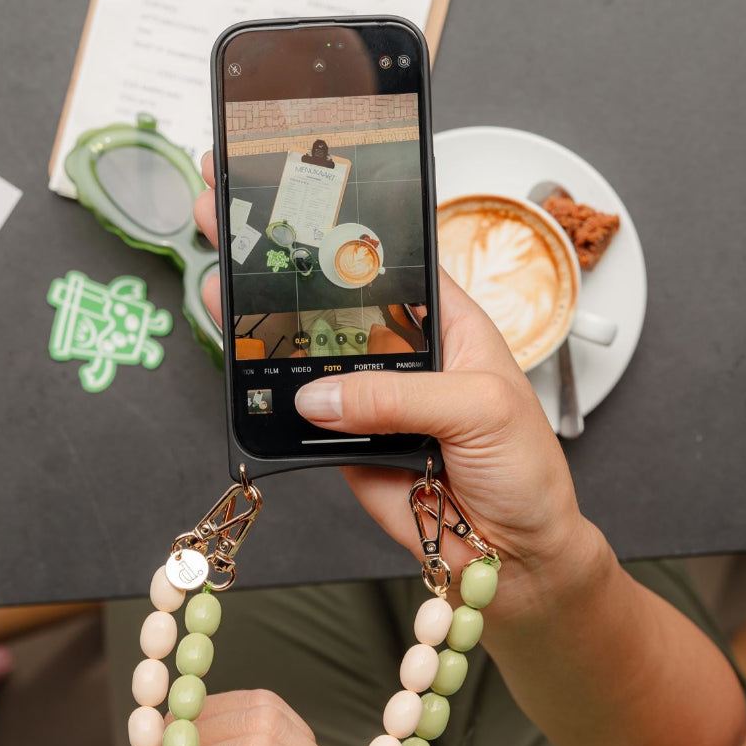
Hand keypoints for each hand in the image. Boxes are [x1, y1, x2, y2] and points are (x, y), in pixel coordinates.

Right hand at [193, 153, 601, 624]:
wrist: (509, 553)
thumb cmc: (525, 469)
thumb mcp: (481, 410)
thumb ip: (400, 398)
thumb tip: (320, 398)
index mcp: (446, 323)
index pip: (390, 261)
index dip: (344, 226)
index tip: (299, 192)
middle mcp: (400, 354)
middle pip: (332, 300)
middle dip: (283, 260)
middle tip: (233, 215)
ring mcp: (365, 398)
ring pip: (305, 355)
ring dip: (262, 320)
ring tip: (220, 272)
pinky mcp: (342, 444)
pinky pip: (297, 416)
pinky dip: (266, 393)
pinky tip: (235, 352)